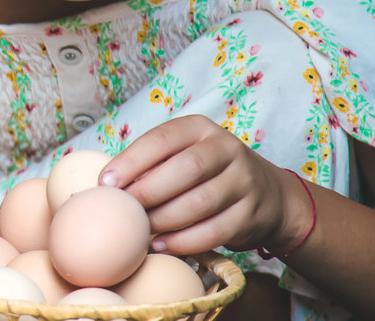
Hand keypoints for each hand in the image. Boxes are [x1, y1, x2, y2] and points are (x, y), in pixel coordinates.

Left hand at [98, 114, 311, 254]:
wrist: (267, 195)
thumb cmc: (204, 174)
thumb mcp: (181, 155)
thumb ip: (150, 165)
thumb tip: (106, 186)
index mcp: (199, 128)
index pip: (161, 139)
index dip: (131, 161)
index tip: (106, 182)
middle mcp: (226, 149)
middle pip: (185, 169)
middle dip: (148, 191)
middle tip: (124, 209)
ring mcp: (244, 181)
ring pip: (201, 202)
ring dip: (165, 219)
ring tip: (141, 231)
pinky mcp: (252, 213)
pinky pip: (215, 230)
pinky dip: (184, 241)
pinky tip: (162, 245)